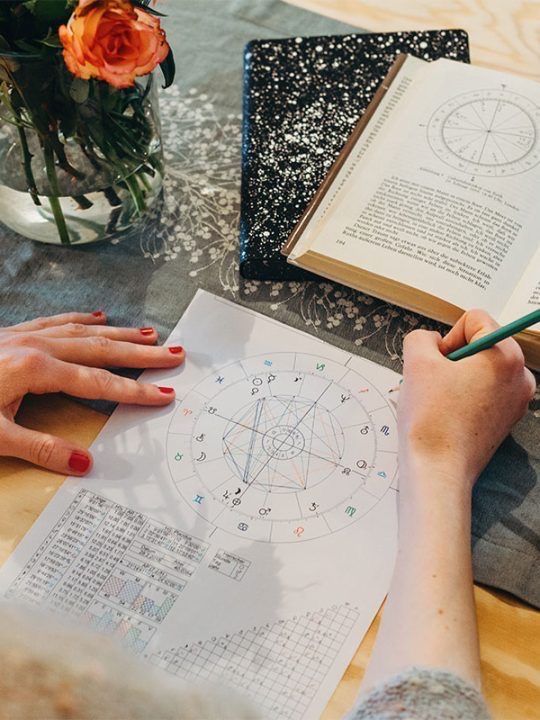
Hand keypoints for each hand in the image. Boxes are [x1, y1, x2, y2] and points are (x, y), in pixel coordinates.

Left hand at [0, 311, 184, 475]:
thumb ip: (40, 449)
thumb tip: (83, 463)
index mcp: (34, 369)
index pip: (98, 382)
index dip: (134, 390)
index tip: (163, 394)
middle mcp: (35, 346)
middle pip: (101, 349)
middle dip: (141, 353)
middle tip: (174, 354)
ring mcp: (24, 336)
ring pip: (84, 332)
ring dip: (120, 334)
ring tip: (149, 334)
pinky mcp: (13, 334)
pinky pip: (56, 321)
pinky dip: (82, 320)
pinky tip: (98, 317)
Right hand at [399, 309, 535, 489]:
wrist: (438, 470)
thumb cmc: (430, 419)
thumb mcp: (416, 362)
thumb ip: (421, 338)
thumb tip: (432, 342)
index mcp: (506, 355)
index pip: (475, 319)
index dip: (448, 337)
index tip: (438, 364)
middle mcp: (520, 376)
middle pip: (481, 343)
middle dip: (454, 358)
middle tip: (437, 384)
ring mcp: (516, 400)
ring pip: (481, 369)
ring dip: (457, 377)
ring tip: (442, 401)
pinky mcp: (507, 419)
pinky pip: (484, 391)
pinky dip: (465, 396)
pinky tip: (450, 413)